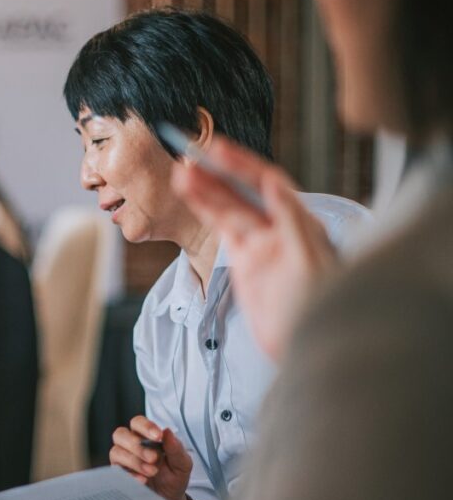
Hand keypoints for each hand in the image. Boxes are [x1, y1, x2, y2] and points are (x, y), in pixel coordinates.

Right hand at [110, 416, 192, 499]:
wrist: (170, 499)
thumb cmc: (174, 477)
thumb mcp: (182, 464)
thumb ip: (176, 448)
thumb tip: (167, 431)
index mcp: (146, 436)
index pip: (138, 422)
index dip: (145, 427)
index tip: (158, 436)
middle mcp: (131, 445)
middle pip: (120, 434)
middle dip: (137, 445)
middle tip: (153, 458)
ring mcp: (123, 460)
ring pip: (116, 452)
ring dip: (134, 461)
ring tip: (152, 472)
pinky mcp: (120, 475)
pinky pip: (116, 471)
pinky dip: (130, 474)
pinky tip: (143, 480)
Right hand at [171, 137, 337, 360]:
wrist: (308, 349)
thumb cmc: (318, 308)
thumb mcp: (309, 263)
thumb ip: (291, 221)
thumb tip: (276, 183)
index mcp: (301, 222)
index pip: (268, 184)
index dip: (241, 166)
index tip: (217, 150)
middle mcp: (281, 227)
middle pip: (244, 192)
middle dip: (218, 173)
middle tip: (190, 155)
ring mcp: (261, 244)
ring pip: (229, 209)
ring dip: (205, 190)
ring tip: (180, 174)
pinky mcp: (245, 261)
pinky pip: (222, 229)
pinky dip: (206, 211)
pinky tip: (190, 195)